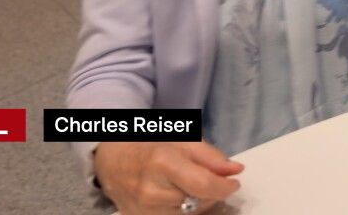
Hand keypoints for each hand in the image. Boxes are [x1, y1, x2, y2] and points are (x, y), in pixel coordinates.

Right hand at [91, 140, 241, 214]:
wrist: (111, 161)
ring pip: (189, 214)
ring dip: (199, 203)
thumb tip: (235, 170)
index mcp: (163, 163)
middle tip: (213, 180)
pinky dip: (184, 210)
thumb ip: (211, 156)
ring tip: (192, 186)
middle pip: (198, 202)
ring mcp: (144, 210)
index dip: (225, 187)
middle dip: (213, 193)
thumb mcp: (182, 139)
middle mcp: (151, 190)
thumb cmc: (149, 145)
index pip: (204, 185)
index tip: (234, 182)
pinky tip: (180, 196)